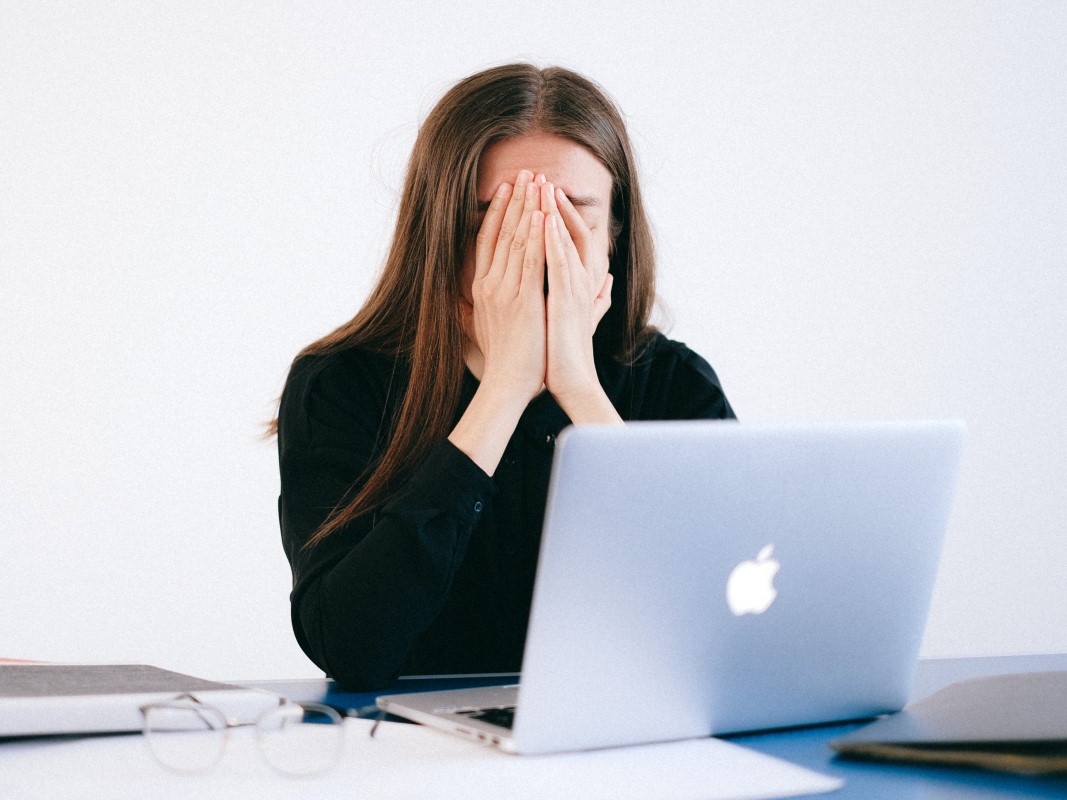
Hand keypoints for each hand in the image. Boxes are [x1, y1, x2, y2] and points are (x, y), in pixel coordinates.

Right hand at [462, 169, 546, 404]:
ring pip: (517, 240)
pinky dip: (537, 236)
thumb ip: (487, 304)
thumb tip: (477, 294)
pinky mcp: (523, 300)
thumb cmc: (504, 360)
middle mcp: (490, 284)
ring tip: (538, 181)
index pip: (488, 240)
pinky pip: (531, 261)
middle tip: (527, 172)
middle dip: (516, 200)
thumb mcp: (488, 325)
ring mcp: (505, 291)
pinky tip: (544, 214)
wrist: (507, 384)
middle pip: (502, 233)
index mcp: (482, 288)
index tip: (508, 188)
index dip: (498, 212)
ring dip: (528, 208)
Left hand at [542, 181, 616, 416]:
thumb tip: (609, 282)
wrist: (572, 382)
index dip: (558, 214)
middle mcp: (581, 281)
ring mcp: (575, 289)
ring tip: (541, 186)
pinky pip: (558, 263)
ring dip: (553, 212)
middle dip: (553, 203)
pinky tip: (542, 220)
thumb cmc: (569, 353)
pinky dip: (551, 240)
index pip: (570, 238)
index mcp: (580, 283)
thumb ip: (596, 298)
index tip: (542, 193)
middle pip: (568, 231)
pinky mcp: (565, 301)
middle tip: (539, 176)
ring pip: (564, 241)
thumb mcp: (580, 317)